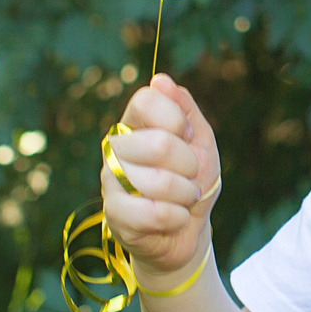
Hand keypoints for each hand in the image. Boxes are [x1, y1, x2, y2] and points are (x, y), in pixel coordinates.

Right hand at [97, 75, 223, 283]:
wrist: (187, 230)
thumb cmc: (191, 180)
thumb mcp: (200, 141)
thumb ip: (184, 108)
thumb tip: (161, 80)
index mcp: (134, 124)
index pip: (146, 101)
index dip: (176, 120)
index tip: (188, 136)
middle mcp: (116, 148)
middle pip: (159, 143)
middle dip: (189, 165)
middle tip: (190, 176)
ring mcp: (110, 180)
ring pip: (158, 182)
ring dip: (186, 194)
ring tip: (183, 199)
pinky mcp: (113, 214)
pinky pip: (155, 213)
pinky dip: (178, 217)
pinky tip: (175, 218)